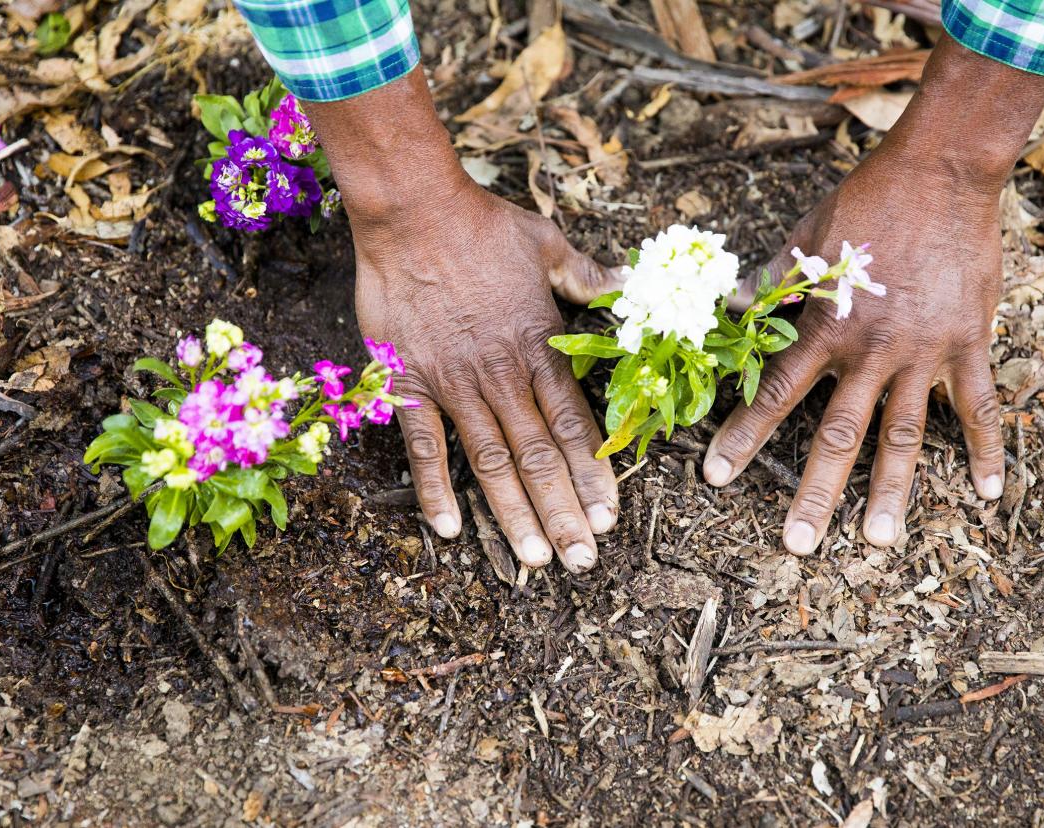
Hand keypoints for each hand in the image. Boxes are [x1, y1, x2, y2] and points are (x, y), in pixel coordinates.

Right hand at [354, 184, 620, 571]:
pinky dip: (435, 490)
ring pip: (491, 463)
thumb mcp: (549, 245)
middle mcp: (502, 376)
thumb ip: (591, 278)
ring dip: (513, 515)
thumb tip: (635, 286)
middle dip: (564, 514)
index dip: (595, 477)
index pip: (575, 427)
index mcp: (541, 348)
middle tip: (582, 562)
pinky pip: (423, 447)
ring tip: (534, 559)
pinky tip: (449, 530)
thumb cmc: (481, 225)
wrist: (412, 211)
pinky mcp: (408, 383)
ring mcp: (454, 384)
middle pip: (540, 458)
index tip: (610, 519)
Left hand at [703, 36, 1043, 553]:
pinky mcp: (968, 344)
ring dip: (891, 493)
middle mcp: (870, 352)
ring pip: (904, 435)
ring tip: (879, 541)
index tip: (715, 477)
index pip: (773, 396)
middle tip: (797, 545)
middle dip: (814, 493)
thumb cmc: (864, 204)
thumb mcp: (803, 242)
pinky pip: (978, 406)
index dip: (742, 438)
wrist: (938, 173)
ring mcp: (922, 353)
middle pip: (837, 435)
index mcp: (823, 329)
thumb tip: (724, 309)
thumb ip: (767, 287)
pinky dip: (985, 449)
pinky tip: (989, 493)